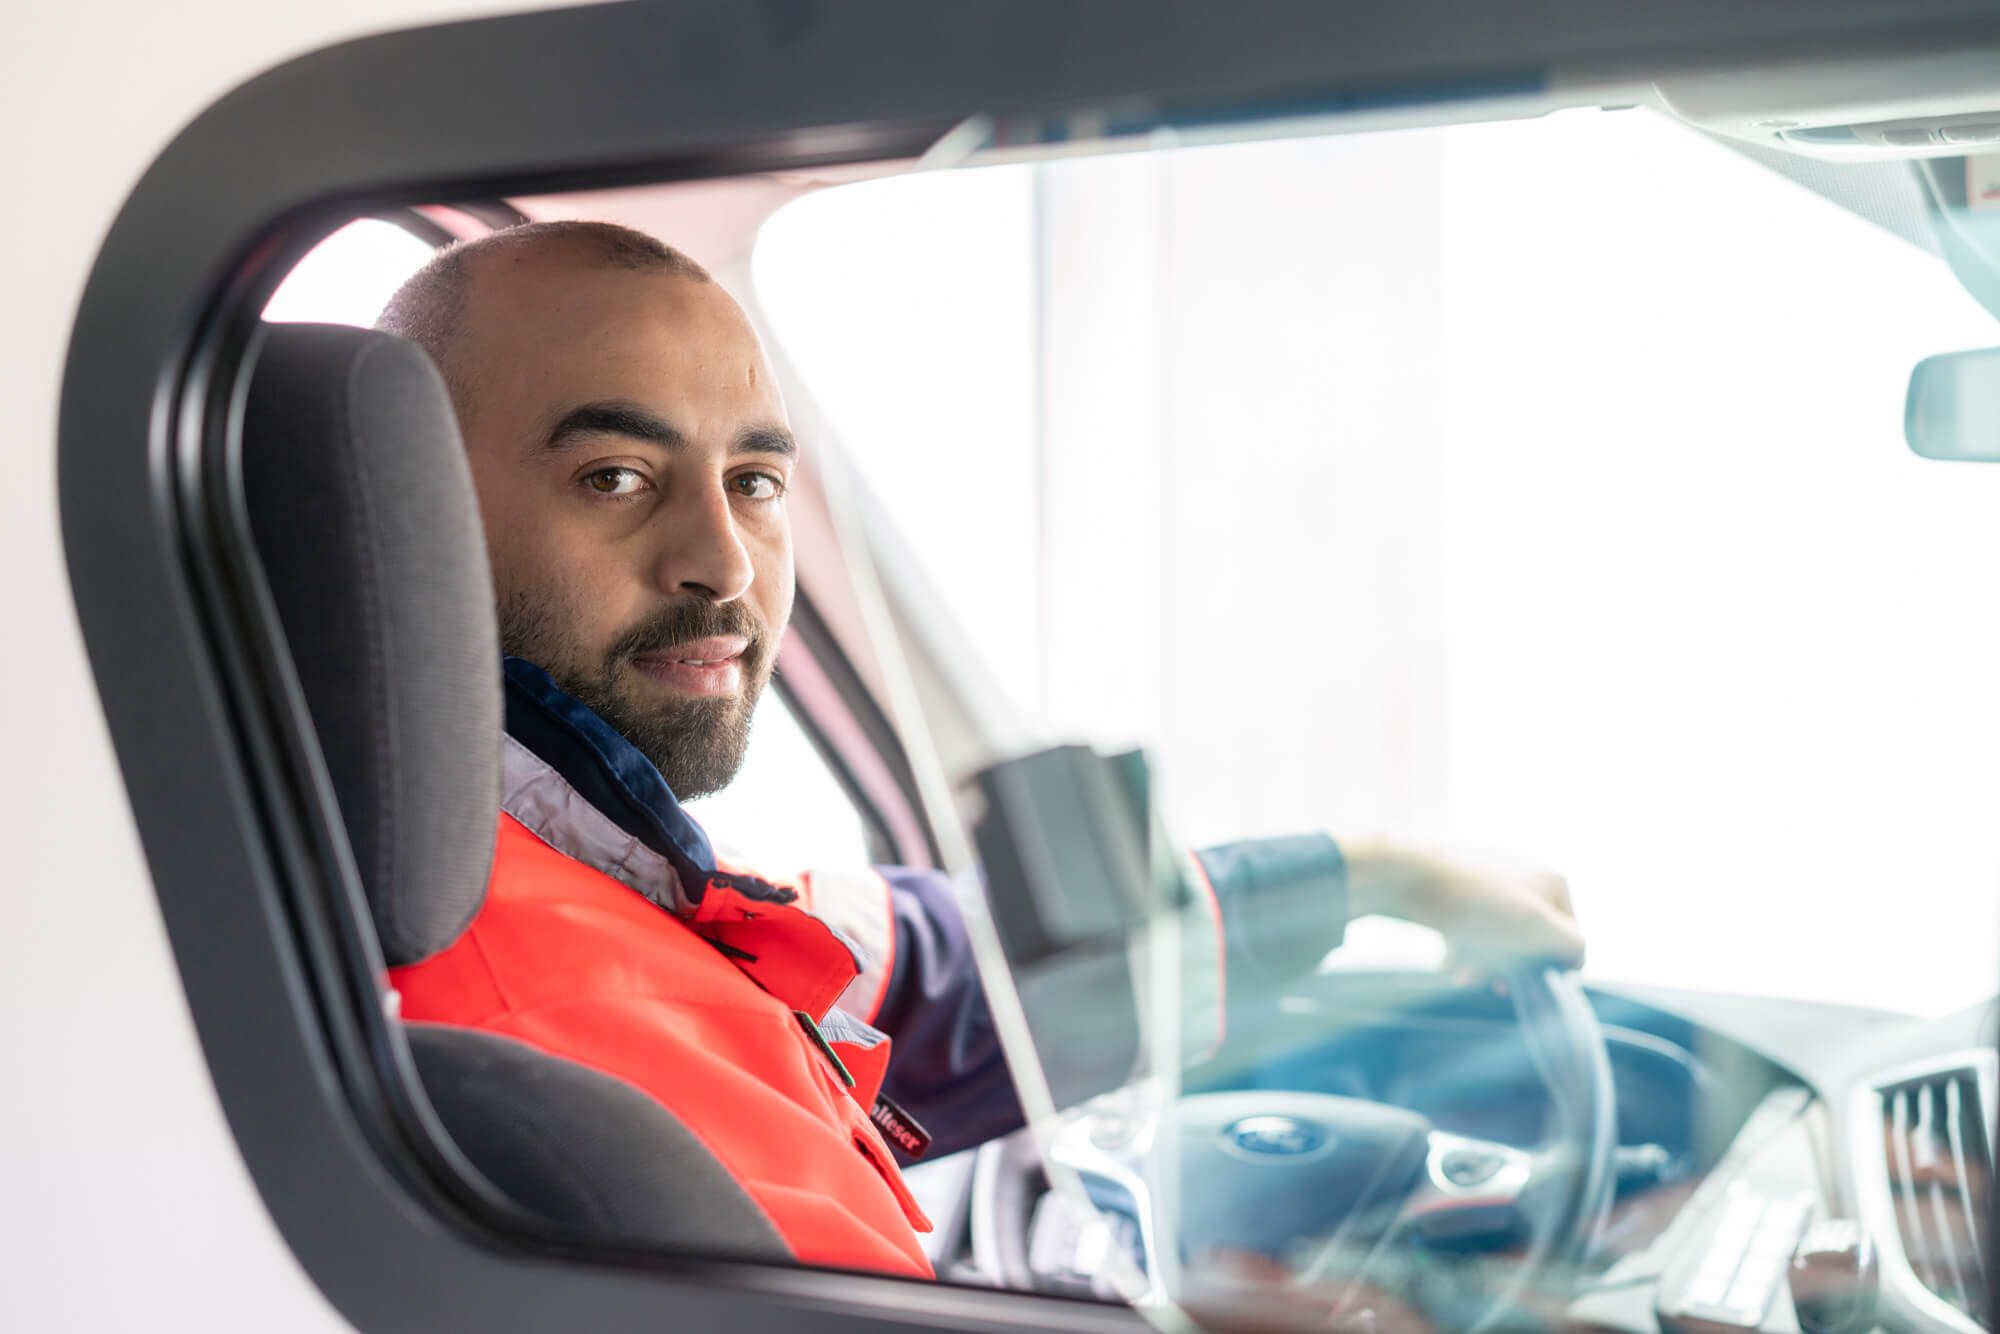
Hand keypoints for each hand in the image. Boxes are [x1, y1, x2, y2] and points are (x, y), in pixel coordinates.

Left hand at [1342, 836, 1583, 968]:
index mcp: (1551, 880)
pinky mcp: (1457, 883)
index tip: (1520, 982)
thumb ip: (1571, 945)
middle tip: (1486, 984)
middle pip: (1529, 937)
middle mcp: (1525, 873)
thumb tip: (1576, 957)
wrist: (1406, 877)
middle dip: (1509, 966)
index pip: (1569, 937)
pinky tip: (1446, 957)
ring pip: (1498, 934)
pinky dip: (1463, 942)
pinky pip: (1471, 923)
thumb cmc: (1477, 907)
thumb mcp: (1539, 929)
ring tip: (1459, 972)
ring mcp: (1489, 876)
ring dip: (1483, 960)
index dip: (1548, 966)